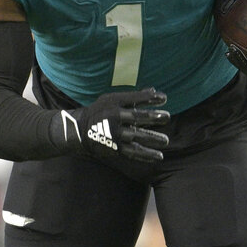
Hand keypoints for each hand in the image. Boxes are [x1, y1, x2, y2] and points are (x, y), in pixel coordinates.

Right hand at [51, 87, 169, 161]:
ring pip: (136, 136)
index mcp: (113, 103)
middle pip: (136, 117)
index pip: (134, 99)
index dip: (150, 98)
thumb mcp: (112, 99)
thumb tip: (154, 91)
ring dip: (152, 138)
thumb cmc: (101, 111)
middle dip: (152, 117)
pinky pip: (133, 152)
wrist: (80, 130)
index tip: (164, 98)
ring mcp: (114, 134)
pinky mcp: (115, 148)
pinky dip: (146, 155)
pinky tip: (159, 156)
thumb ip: (133, 97)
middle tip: (167, 117)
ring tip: (165, 141)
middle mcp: (113, 117)